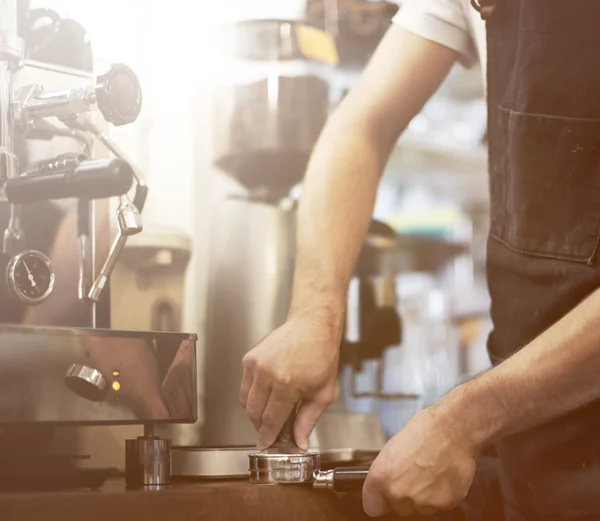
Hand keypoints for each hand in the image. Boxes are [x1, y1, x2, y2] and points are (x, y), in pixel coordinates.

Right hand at [239, 309, 340, 449]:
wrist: (312, 325)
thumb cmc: (321, 354)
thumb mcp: (323, 392)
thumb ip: (308, 420)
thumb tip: (300, 442)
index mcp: (286, 384)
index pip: (270, 420)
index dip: (268, 436)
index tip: (266, 445)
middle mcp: (266, 373)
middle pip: (254, 413)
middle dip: (260, 426)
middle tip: (271, 431)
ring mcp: (255, 364)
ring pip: (245, 400)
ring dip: (254, 412)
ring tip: (269, 413)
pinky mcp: (249, 358)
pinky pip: (245, 385)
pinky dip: (252, 395)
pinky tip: (267, 395)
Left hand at [363, 407, 476, 516]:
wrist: (452, 430)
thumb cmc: (422, 430)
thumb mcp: (393, 448)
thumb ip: (388, 472)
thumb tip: (388, 483)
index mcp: (380, 477)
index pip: (372, 507)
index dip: (380, 499)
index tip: (386, 493)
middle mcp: (398, 494)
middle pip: (399, 507)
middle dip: (406, 495)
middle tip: (416, 474)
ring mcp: (422, 502)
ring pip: (421, 507)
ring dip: (425, 496)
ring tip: (433, 472)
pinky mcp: (444, 504)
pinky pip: (440, 504)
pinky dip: (443, 494)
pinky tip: (445, 474)